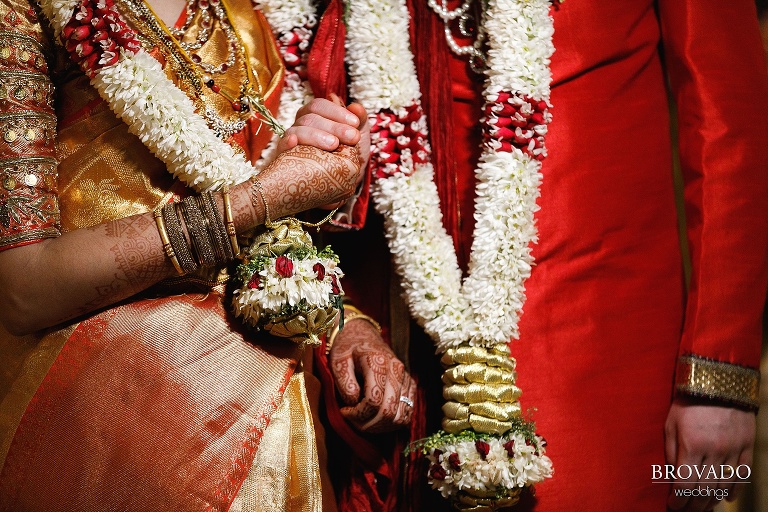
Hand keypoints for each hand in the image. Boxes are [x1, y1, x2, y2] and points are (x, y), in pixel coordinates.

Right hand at [277, 96, 369, 165]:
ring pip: (298, 129)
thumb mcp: (357, 140)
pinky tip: (294, 142)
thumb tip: (356, 107)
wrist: (337, 186)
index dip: (337, 111)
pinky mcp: (284, 156)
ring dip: (316, 135)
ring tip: (334, 145)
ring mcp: (291, 140)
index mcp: (315, 116)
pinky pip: (282, 145)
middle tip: (353, 137)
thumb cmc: (346, 158)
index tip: (355, 123)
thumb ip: (360, 121)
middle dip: (333, 126)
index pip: (320, 105)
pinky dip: (287, 142)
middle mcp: (301, 125)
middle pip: (310, 117)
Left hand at [329, 317, 415, 432]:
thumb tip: (354, 402)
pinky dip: (393, 422)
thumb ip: (344, 381)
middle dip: (368, 424)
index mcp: (378, 362)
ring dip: (381, 427)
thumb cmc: (347, 347)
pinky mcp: (410, 385)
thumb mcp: (338, 360)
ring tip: (364, 421)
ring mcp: (406, 378)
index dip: (358, 414)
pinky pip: (408, 412)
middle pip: (389, 411)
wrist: (363, 333)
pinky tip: (376, 418)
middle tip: (352, 420)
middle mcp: (397, 370)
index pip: (374, 400)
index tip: (344, 412)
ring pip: (401, 416)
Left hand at [665, 399, 754, 510]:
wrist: (718, 380)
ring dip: (712, 500)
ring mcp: (733, 449)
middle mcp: (714, 450)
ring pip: (723, 485)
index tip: (673, 506)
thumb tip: (671, 476)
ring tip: (702, 508)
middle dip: (693, 505)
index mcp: (691, 445)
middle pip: (704, 489)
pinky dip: (734, 489)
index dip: (678, 500)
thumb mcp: (670, 423)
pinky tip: (725, 498)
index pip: (684, 484)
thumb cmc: (687, 401)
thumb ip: (671, 451)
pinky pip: (743, 474)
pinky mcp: (747, 445)